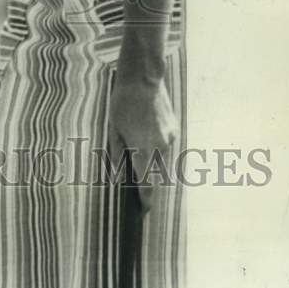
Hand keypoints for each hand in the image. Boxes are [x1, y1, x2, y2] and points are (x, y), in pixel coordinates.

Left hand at [109, 76, 176, 212]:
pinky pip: (168, 146)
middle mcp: (160, 148)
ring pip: (164, 161)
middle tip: (140, 184)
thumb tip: (117, 177)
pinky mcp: (175, 128)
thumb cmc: (122, 102)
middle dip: (150, 181)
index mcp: (143, 150)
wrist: (144, 78)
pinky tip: (148, 135)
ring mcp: (170, 138)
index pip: (147, 184)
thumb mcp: (113, 128)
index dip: (146, 200)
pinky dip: (160, 148)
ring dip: (155, 164)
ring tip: (142, 154)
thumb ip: (116, 154)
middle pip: (158, 176)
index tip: (144, 209)